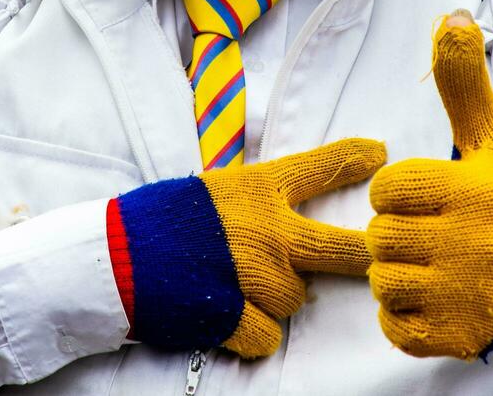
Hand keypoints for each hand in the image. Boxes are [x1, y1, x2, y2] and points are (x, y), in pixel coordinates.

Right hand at [106, 137, 385, 357]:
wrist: (112, 259)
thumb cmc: (160, 219)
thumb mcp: (212, 190)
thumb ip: (256, 198)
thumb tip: (288, 210)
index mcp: (258, 189)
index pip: (318, 169)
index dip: (354, 160)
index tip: (381, 155)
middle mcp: (265, 231)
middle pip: (342, 250)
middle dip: (364, 256)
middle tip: (374, 258)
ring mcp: (252, 276)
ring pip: (296, 300)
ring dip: (277, 298)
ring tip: (241, 285)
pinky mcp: (234, 316)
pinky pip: (268, 337)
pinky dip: (251, 332)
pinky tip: (228, 314)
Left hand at [366, 12, 492, 358]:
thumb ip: (465, 83)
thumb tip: (453, 17)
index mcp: (474, 193)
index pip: (387, 189)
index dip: (398, 192)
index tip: (427, 198)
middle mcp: (473, 246)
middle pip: (380, 236)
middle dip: (396, 232)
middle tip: (430, 233)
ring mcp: (467, 296)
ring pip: (383, 281)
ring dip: (397, 274)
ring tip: (432, 264)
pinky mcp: (461, 337)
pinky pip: (394, 327)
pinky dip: (403, 316)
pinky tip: (433, 298)